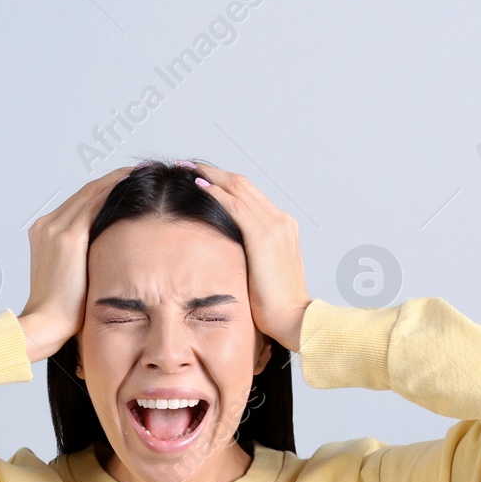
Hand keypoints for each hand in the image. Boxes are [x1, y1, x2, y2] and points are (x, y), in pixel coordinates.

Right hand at [17, 164, 135, 362]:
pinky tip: (133, 186)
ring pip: (91, 193)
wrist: (46, 323)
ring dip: (117, 181)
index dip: (103, 191)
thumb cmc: (61, 310)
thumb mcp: (70, 277)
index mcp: (44, 233)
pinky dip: (114, 191)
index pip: (78, 203)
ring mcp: (55, 229)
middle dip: (113, 181)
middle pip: (85, 193)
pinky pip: (94, 204)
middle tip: (139, 172)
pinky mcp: (68, 237)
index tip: (124, 185)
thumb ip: (84, 259)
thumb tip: (109, 255)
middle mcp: (47, 225)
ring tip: (141, 174)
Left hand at [189, 163, 311, 352]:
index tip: (201, 176)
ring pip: (239, 188)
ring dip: (211, 176)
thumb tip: (224, 251)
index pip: (250, 194)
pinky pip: (236, 206)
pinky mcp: (264, 237)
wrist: (293, 318)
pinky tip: (200, 187)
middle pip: (243, 184)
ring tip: (187, 168)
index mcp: (283, 227)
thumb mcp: (262, 271)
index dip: (224, 182)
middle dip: (214, 171)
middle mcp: (281, 221)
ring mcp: (275, 226)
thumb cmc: (276, 303)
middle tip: (188, 164)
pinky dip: (216, 193)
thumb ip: (248, 254)